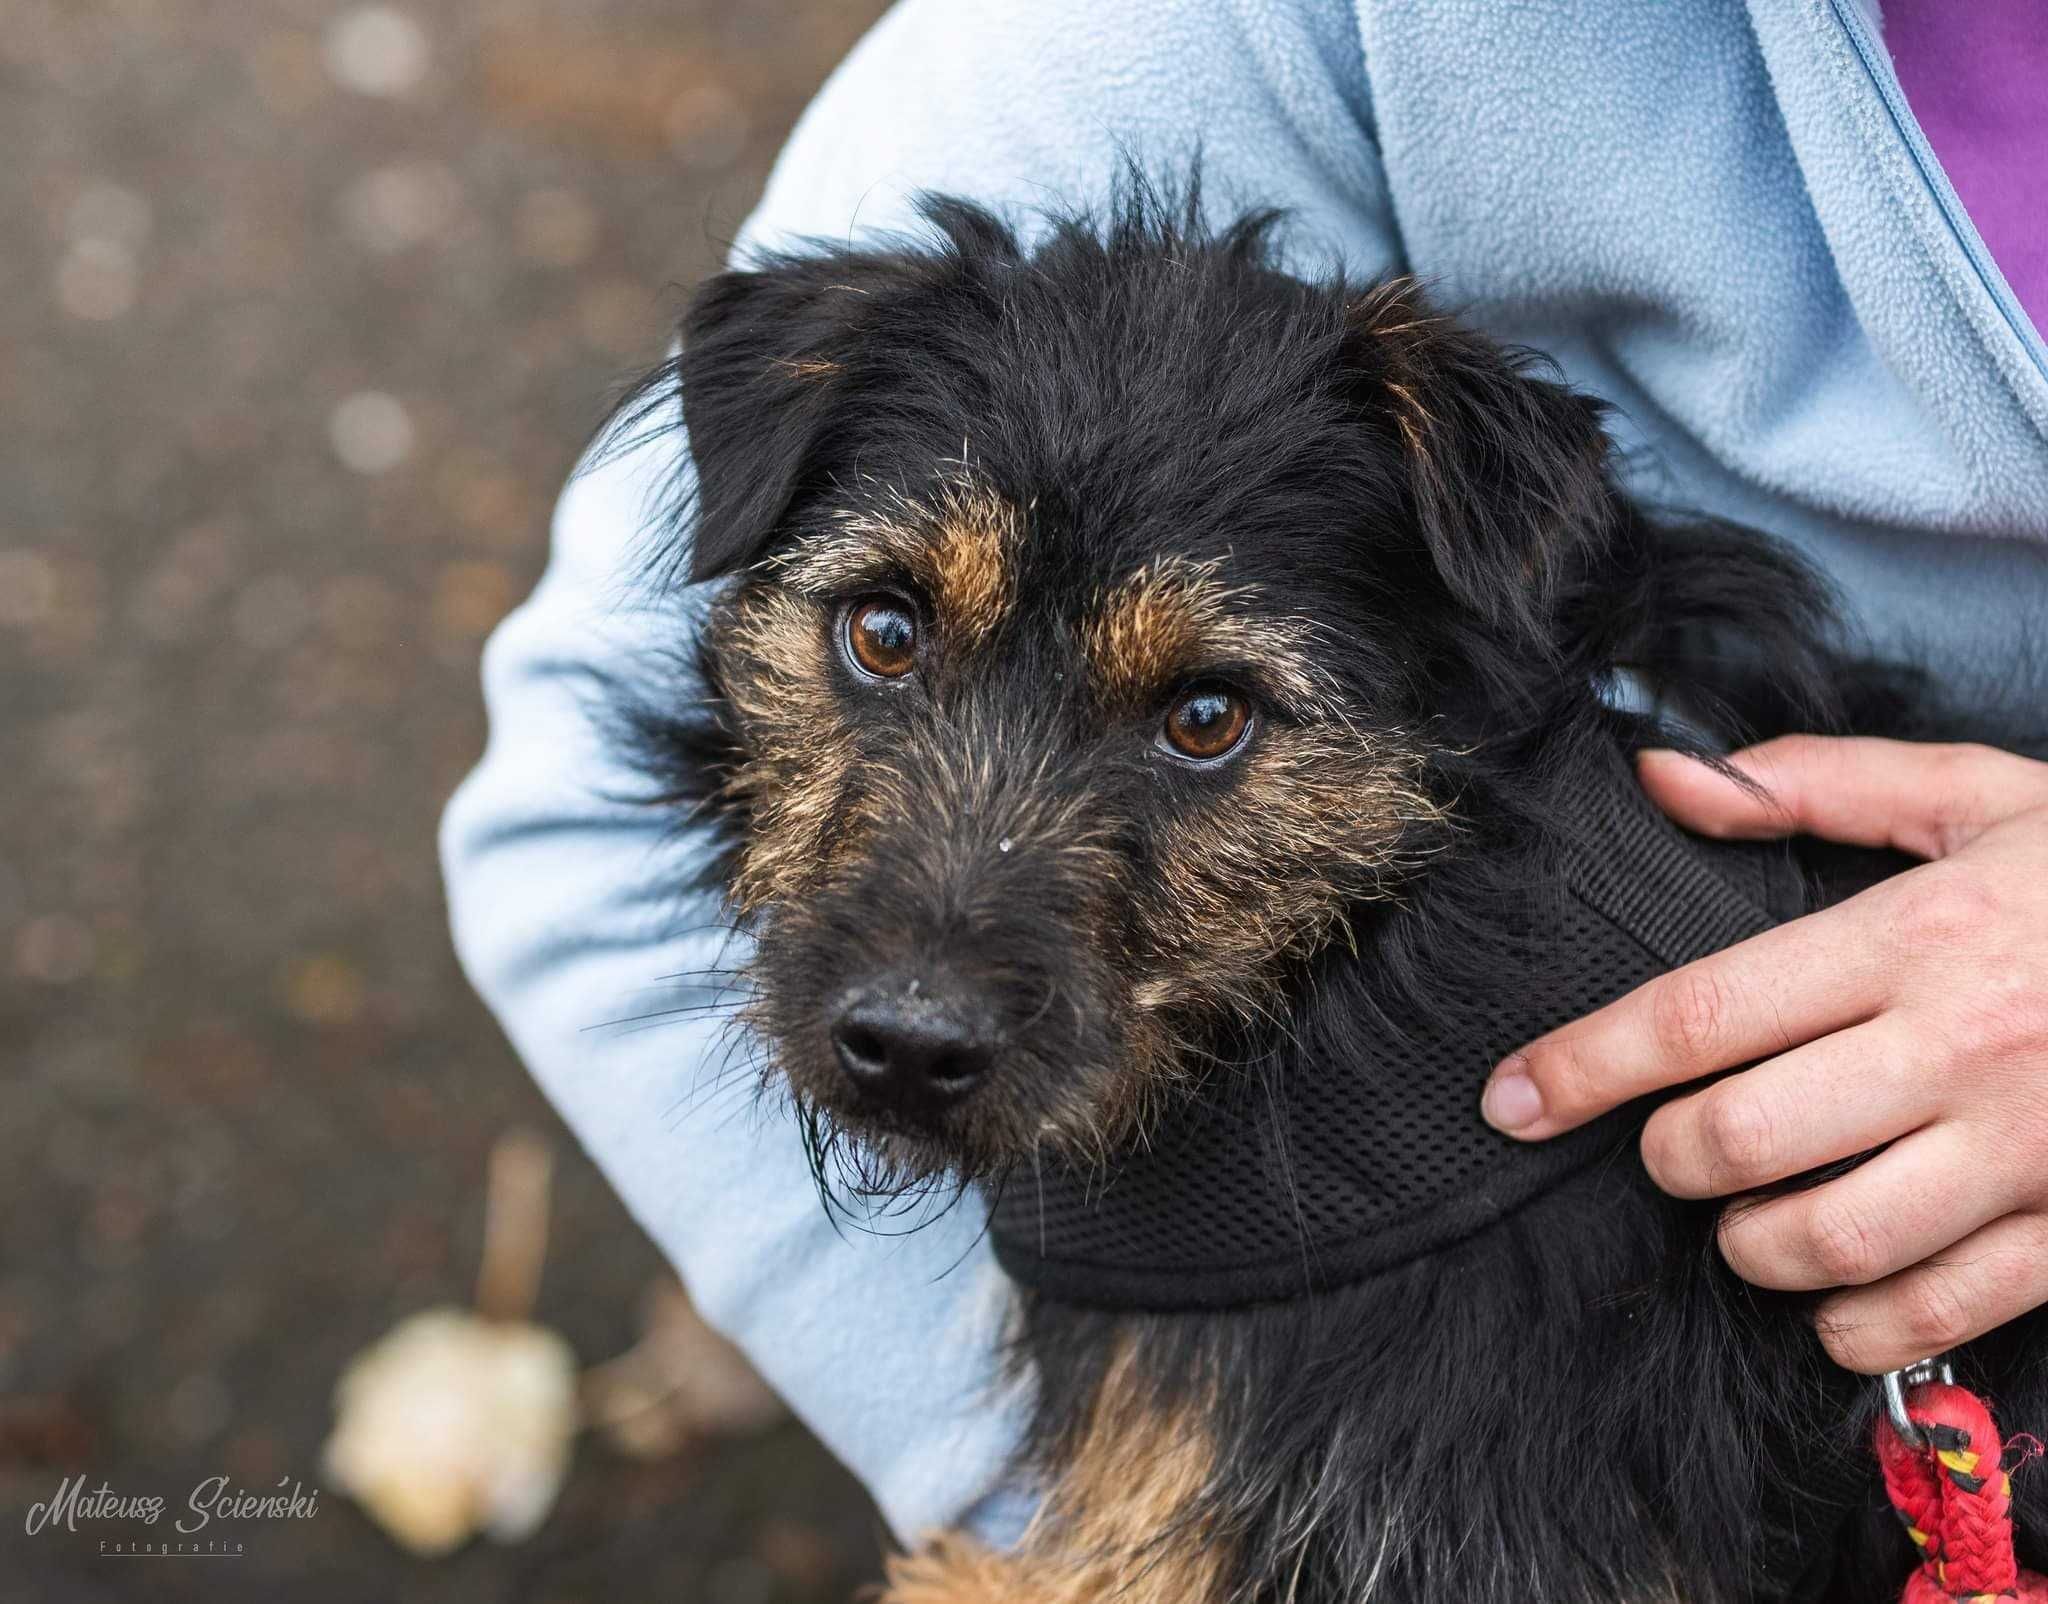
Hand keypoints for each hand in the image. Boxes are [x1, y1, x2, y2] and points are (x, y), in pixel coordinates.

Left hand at [1480, 736, 2047, 1372]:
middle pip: (1740, 1139)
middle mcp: (1958, 1048)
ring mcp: (2023, 1150)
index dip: (1582, 1064)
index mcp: (1915, 937)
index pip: (1699, 1014)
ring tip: (1741, 1211)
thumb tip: (1664, 777)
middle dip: (1666, 1156)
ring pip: (1826, 1240)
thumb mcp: (1976, 795)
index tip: (1509, 1097)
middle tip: (1667, 1140)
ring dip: (1747, 1242)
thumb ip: (1817, 784)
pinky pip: (1937, 1311)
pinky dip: (1853, 1320)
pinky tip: (1830, 1289)